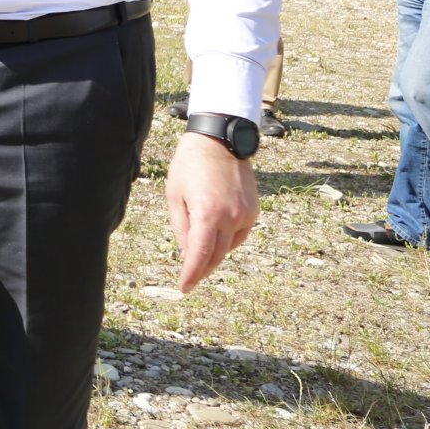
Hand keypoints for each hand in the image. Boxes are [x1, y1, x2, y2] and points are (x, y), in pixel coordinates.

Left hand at [165, 131, 258, 291]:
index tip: (184, 287)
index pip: (199, 255)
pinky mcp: (254, 211)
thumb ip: (181, 227)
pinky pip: (239, 234)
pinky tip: (216, 237)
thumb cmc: (190, 165)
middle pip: (216, 255)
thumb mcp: (175, 195)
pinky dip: (227, 240)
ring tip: (199, 257)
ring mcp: (246, 214)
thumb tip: (187, 254)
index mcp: (207, 213)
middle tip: (189, 278)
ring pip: (229, 247)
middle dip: (201, 269)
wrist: (219, 140)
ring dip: (214, 254)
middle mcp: (230, 217)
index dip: (191, 274)